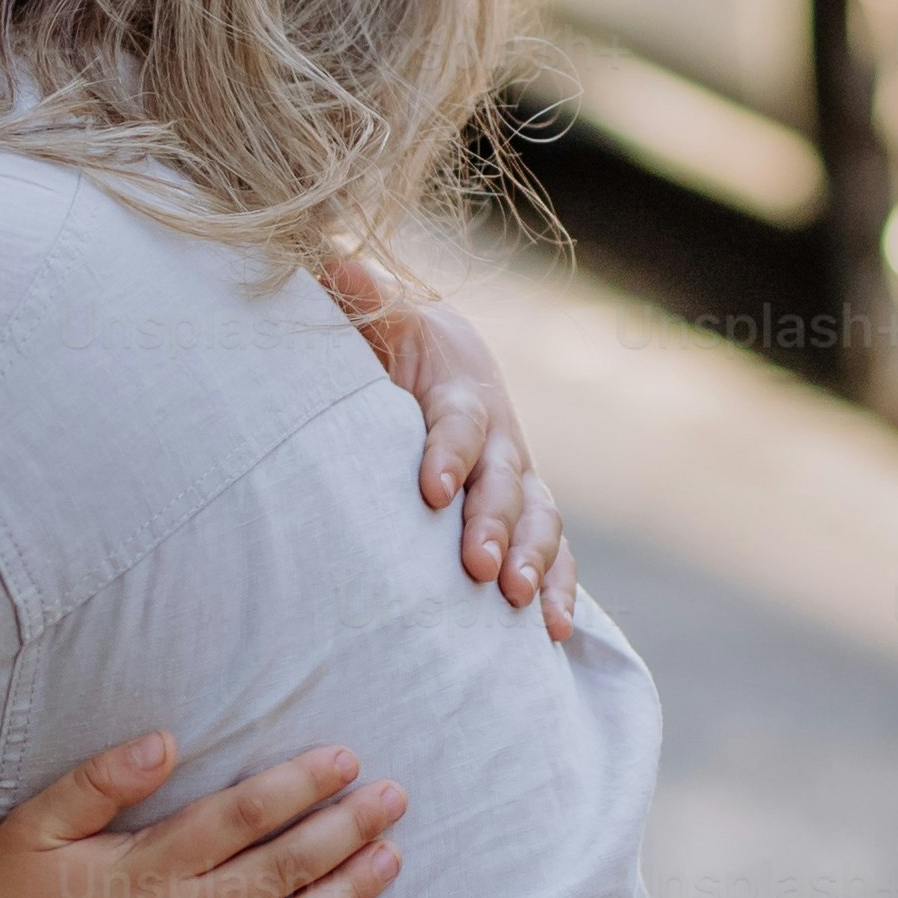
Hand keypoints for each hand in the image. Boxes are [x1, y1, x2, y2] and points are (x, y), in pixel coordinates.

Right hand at [0, 736, 405, 897]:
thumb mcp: (34, 826)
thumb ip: (100, 780)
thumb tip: (166, 739)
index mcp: (147, 868)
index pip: (246, 814)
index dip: (303, 784)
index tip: (347, 759)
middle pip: (285, 868)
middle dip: (348, 828)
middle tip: (395, 798)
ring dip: (349, 893)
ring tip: (391, 859)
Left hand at [327, 268, 575, 636]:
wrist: (442, 359)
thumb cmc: (393, 345)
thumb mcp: (377, 317)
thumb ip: (358, 299)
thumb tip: (335, 264)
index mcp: (461, 389)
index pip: (458, 423)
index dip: (448, 455)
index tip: (429, 492)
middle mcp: (501, 435)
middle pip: (506, 480)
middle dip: (495, 524)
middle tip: (479, 566)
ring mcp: (521, 478)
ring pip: (541, 520)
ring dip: (535, 561)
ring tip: (518, 603)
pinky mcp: (529, 514)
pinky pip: (558, 554)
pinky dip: (561, 590)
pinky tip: (553, 633)